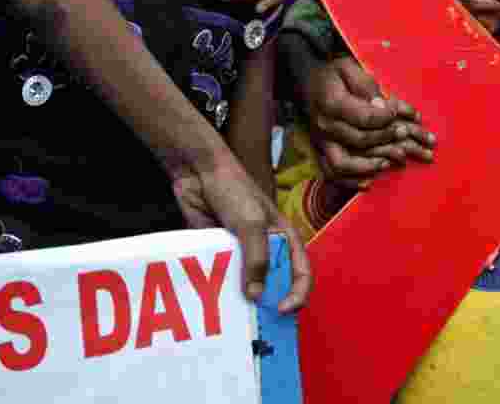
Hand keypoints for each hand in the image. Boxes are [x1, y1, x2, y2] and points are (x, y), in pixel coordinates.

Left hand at [168, 152, 311, 313]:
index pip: (301, 273)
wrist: (198, 173)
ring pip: (245, 285)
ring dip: (240, 301)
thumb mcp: (252, 224)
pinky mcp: (218, 253)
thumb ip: (257, 259)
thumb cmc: (235, 191)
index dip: (297, 295)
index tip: (282, 310)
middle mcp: (265, 249)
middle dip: (267, 304)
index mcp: (284, 239)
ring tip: (232, 320)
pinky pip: (221, 278)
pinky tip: (210, 302)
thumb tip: (256, 296)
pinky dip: (217, 289)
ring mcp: (241, 252)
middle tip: (257, 325)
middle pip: (273, 284)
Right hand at [304, 56, 434, 188]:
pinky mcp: (320, 150)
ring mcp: (321, 141)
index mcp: (331, 103)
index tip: (399, 113)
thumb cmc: (332, 73)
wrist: (306, 80)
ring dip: (370, 166)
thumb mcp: (348, 67)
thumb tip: (381, 106)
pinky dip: (350, 181)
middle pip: (359, 140)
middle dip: (386, 138)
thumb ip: (365, 85)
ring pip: (342, 164)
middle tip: (405, 133)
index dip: (385, 118)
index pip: (363, 117)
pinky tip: (370, 182)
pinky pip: (331, 173)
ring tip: (392, 162)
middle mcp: (324, 125)